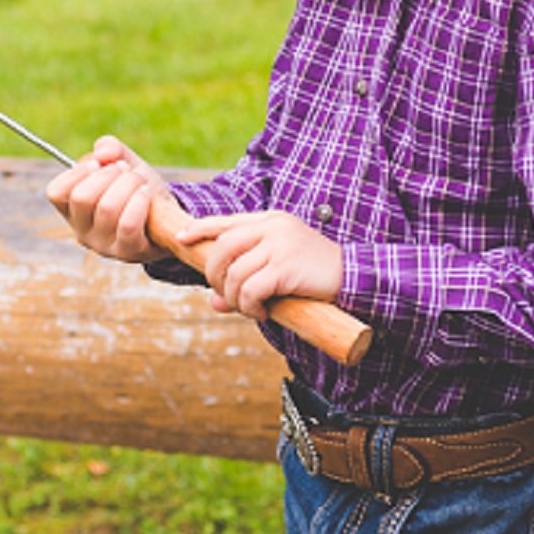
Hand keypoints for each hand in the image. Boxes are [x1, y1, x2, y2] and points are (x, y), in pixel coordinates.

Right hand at [45, 136, 174, 265]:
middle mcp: (83, 231)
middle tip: (125, 170)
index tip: (98, 163)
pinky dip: (139, 201)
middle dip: (108, 174)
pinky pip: (128, 224)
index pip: (56, 192)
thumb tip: (103, 153)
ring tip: (140, 181)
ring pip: (107, 208)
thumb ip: (110, 148)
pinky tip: (146, 193)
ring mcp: (103, 245)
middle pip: (82, 197)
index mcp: (73, 210)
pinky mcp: (127, 252)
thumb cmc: (136, 187)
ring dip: (129, 183)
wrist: (166, 214)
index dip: (77, 172)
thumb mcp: (122, 161)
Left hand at [169, 205, 344, 320]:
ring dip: (234, 298)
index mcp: (269, 221)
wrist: (351, 275)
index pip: (227, 221)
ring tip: (250, 309)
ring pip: (235, 272)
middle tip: (225, 295)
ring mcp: (279, 244)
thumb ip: (247, 281)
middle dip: (214, 275)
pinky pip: (251, 289)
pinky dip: (249, 306)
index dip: (201, 228)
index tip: (182, 238)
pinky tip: (262, 312)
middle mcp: (271, 227)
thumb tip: (214, 303)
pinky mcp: (285, 266)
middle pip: (223, 246)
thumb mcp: (278, 272)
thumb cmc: (312, 275)